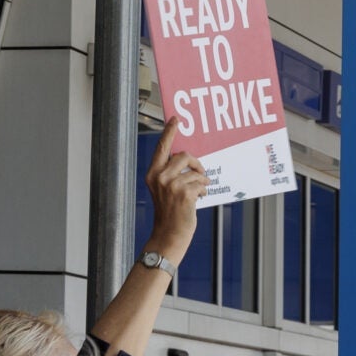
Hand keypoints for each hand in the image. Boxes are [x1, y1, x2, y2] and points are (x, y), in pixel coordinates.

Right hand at [143, 120, 208, 259]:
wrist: (168, 235)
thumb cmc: (169, 213)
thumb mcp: (163, 190)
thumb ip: (170, 173)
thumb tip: (187, 160)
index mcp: (152, 174)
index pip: (162, 147)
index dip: (169, 132)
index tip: (176, 120)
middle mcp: (159, 177)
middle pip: (183, 155)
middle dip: (196, 163)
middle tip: (200, 172)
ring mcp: (172, 185)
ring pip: (195, 171)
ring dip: (202, 181)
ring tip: (199, 191)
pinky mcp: (185, 193)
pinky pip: (201, 183)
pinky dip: (204, 191)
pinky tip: (200, 198)